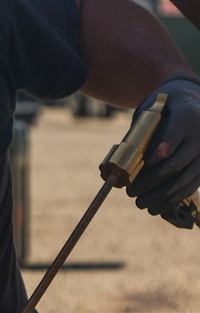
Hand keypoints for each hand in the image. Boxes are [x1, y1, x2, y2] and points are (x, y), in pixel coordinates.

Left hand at [126, 77, 199, 227]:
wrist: (190, 104)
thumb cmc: (164, 109)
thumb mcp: (152, 111)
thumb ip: (141, 131)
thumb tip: (121, 161)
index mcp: (185, 117)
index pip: (172, 137)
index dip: (156, 154)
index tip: (139, 167)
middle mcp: (199, 135)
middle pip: (176, 163)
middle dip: (151, 181)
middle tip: (131, 192)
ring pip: (183, 179)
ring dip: (160, 195)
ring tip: (140, 203)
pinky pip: (189, 187)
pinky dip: (171, 200)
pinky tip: (155, 208)